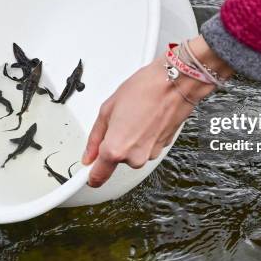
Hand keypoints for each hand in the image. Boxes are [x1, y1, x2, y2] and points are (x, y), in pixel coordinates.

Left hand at [82, 35, 233, 187]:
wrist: (175, 83)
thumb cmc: (145, 90)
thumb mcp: (108, 109)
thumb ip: (95, 137)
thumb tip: (89, 153)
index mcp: (116, 149)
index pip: (98, 177)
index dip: (89, 175)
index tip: (85, 173)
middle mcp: (134, 158)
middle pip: (116, 160)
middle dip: (114, 145)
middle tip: (118, 122)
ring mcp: (150, 154)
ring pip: (132, 153)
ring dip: (131, 139)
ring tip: (135, 116)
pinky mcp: (163, 149)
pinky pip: (145, 147)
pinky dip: (143, 136)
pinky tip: (145, 118)